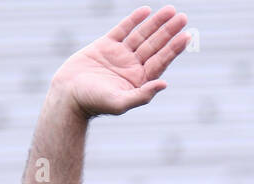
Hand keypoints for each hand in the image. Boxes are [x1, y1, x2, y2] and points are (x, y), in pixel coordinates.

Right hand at [51, 6, 189, 117]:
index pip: (161, 61)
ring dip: (156, 23)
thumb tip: (164, 84)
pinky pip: (123, 30)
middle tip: (183, 17)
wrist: (67, 94)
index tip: (186, 36)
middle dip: (169, 31)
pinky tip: (146, 11)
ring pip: (141, 35)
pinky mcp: (105, 45)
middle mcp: (132, 67)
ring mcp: (120, 55)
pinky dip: (134, 20)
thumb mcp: (120, 103)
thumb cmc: (94, 103)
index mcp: (139, 80)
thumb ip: (143, 95)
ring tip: (170, 10)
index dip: (174, 48)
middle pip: (155, 45)